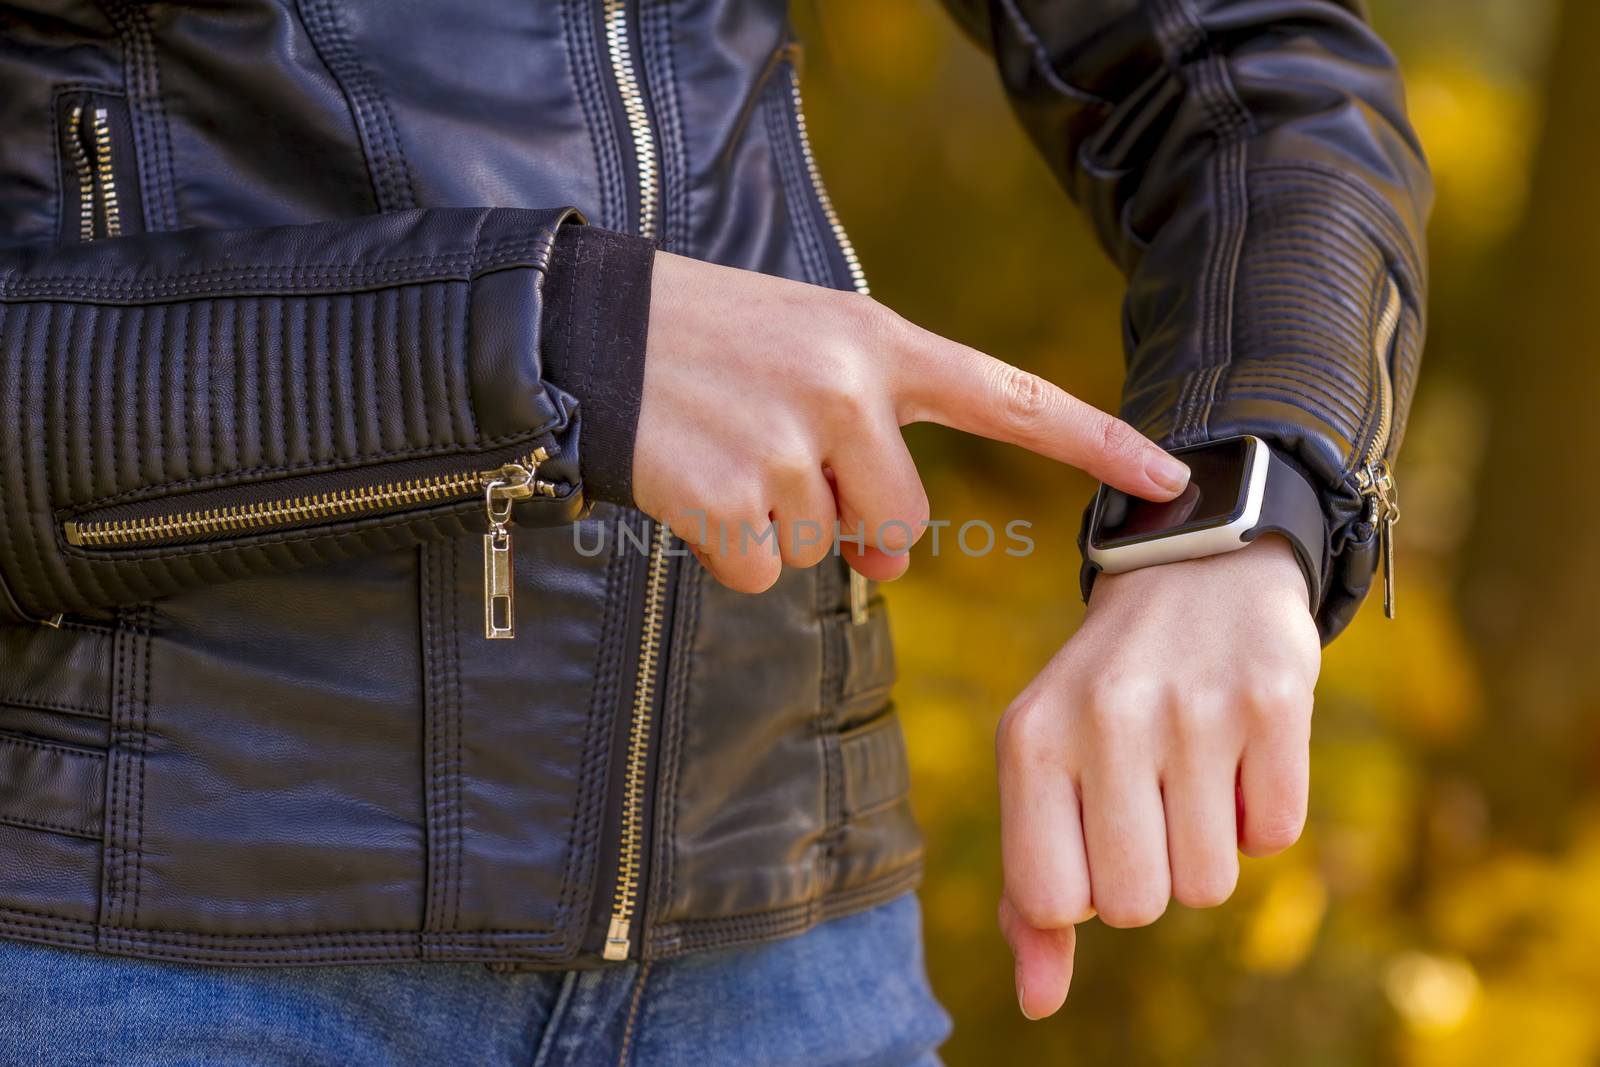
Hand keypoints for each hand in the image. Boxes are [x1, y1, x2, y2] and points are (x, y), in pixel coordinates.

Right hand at [631, 251, 1191, 590]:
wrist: (590, 327)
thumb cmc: (712, 344)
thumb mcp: (809, 351)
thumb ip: (871, 439)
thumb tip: (888, 565)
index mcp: (880, 342)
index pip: (1011, 398)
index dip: (1096, 443)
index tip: (1170, 480)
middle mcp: (848, 387)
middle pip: (903, 525)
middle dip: (855, 527)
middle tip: (788, 473)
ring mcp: (792, 441)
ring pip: (826, 553)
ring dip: (780, 529)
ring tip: (727, 455)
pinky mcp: (733, 494)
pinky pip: (762, 574)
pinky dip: (727, 554)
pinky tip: (695, 491)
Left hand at [996, 536, 1320, 1018]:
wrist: (1191, 567)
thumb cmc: (1105, 693)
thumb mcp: (1045, 767)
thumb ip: (1032, 885)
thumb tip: (1037, 1002)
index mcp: (1031, 738)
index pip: (1049, 900)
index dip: (1082, 894)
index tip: (1092, 837)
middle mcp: (1105, 718)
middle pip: (1136, 906)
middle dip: (1150, 875)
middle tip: (1150, 801)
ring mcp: (1193, 707)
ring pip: (1211, 883)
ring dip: (1209, 847)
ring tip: (1193, 769)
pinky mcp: (1274, 699)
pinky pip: (1277, 837)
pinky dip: (1263, 814)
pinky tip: (1240, 751)